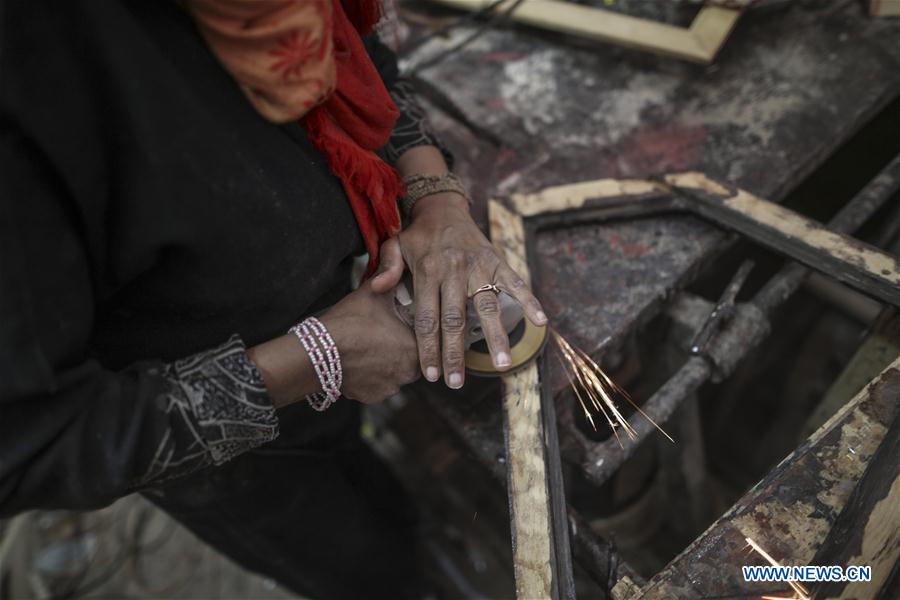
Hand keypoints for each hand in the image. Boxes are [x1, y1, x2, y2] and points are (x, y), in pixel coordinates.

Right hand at [319, 279, 419, 403]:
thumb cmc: (350, 321)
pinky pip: (378, 386)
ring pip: (395, 373)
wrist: (320, 352)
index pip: (424, 339)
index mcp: (415, 347)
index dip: (410, 329)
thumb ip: (392, 277)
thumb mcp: (374, 293)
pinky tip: (360, 363)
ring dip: (387, 364)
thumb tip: (400, 264)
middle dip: (400, 348)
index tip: (398, 323)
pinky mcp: (373, 397)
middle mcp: (408, 372)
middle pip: (412, 358)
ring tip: (369, 349)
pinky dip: (372, 378)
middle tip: (383, 335)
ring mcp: (390, 388)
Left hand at [370, 194, 546, 388]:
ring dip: (495, 337)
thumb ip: (386, 267)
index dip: (428, 348)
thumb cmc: (417, 235)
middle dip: (455, 354)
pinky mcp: (498, 261)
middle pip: (455, 319)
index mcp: (428, 270)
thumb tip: (377, 289)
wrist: (443, 207)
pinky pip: (516, 282)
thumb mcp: (394, 246)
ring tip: (501, 365)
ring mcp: (479, 266)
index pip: (427, 317)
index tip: (430, 374)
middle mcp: (454, 270)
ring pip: (487, 306)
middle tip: (457, 382)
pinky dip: (529, 300)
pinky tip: (540, 321)